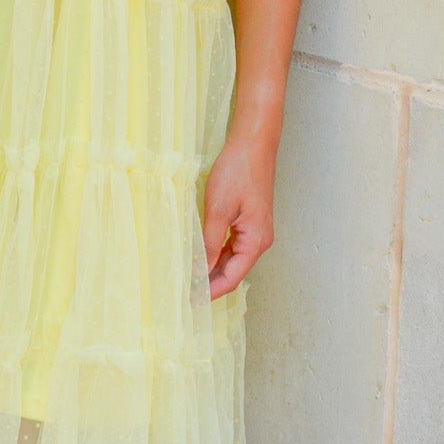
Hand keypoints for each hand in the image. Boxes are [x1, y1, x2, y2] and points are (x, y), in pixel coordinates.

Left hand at [198, 125, 276, 300]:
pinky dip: (216, 253)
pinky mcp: (249, 221)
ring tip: (188, 277)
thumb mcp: (218, 209)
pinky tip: (199, 254)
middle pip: (233, 272)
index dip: (210, 291)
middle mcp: (260, 240)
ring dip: (212, 269)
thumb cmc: (239, 171)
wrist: (253, 144)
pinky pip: (232, 245)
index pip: (232, 278)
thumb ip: (210, 242)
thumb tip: (200, 270)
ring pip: (232, 259)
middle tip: (184, 291)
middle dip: (210, 283)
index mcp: (256, 240)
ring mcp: (255, 230)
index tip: (190, 300)